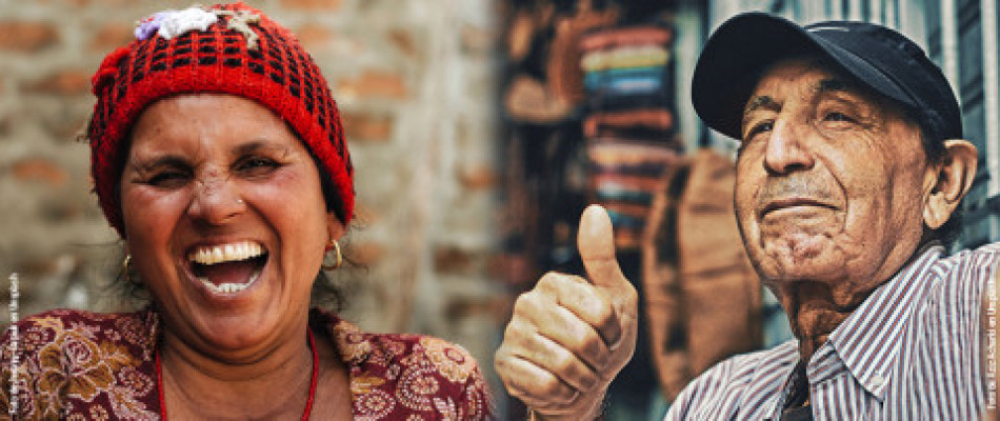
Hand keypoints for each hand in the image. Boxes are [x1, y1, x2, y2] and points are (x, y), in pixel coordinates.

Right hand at [495, 205, 638, 419]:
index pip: (601, 312)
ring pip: (564, 365)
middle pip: (582, 340)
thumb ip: (603, 257)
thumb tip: (595, 209)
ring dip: (584, 378)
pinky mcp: (504, 363)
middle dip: (599, 359)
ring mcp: (513, 333)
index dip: (614, 333)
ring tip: (580, 374)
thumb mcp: (617, 299)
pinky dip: (563, 392)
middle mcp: (528, 303)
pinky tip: (559, 385)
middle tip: (595, 360)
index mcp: (554, 283)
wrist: (581, 386)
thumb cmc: (602, 340)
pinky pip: (545, 385)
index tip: (610, 336)